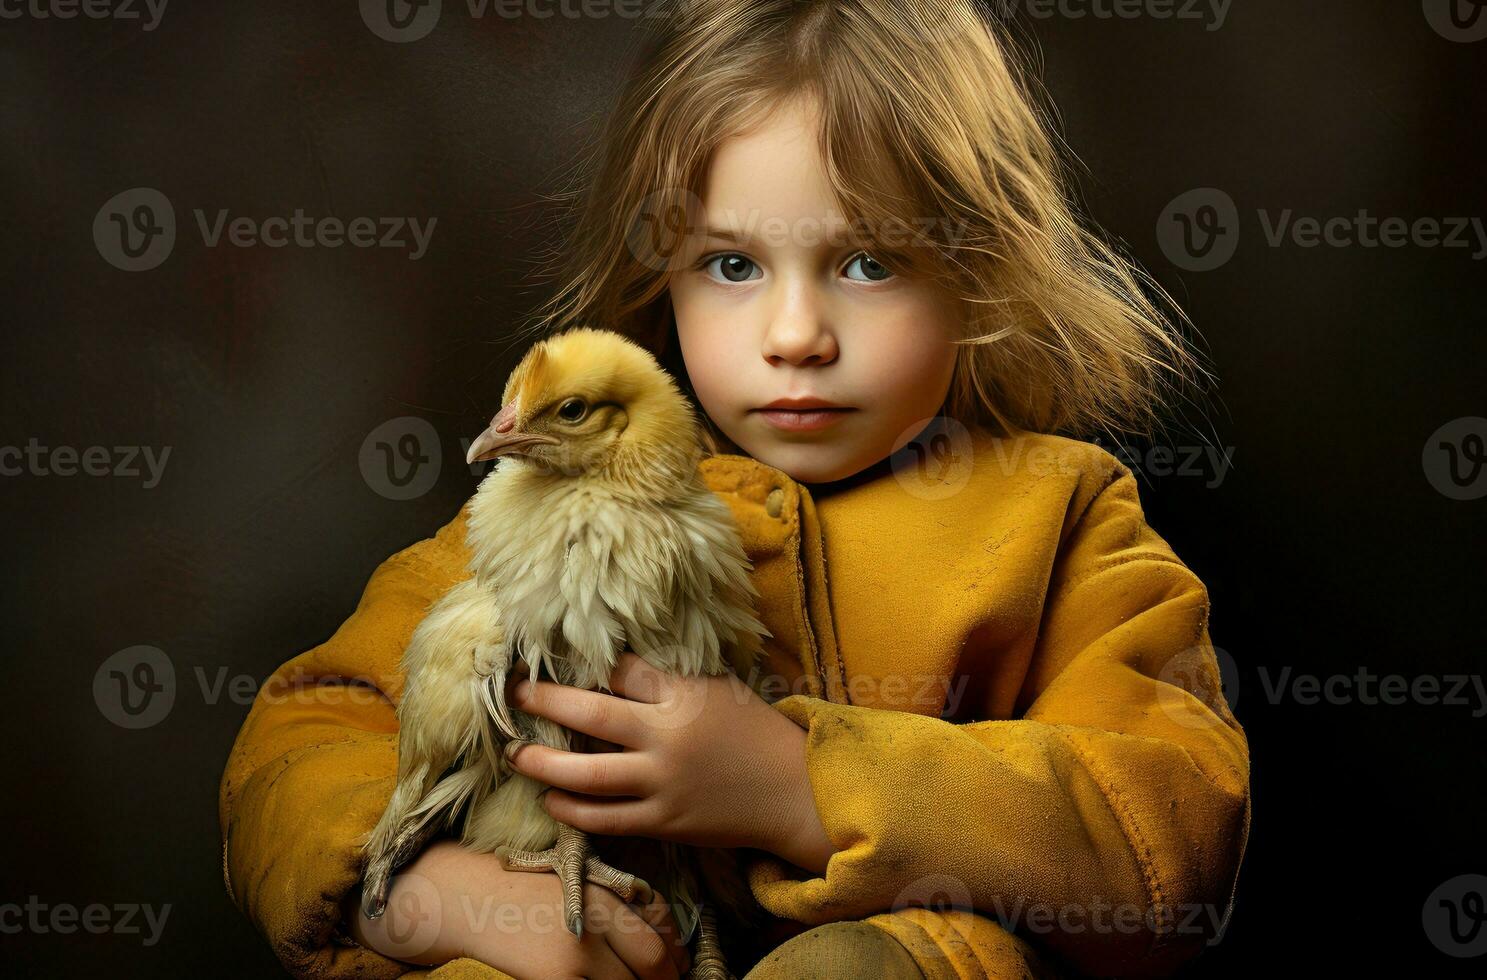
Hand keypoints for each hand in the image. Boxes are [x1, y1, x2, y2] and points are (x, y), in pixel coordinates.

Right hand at [342, 839, 690, 978]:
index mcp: (604, 885)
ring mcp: (578, 949)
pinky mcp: (557, 976)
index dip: (676, 950)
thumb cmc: (516, 888)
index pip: (660, 921)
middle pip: (655, 959)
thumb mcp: (571, 879)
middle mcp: (598, 914)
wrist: (459, 897)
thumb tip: (663, 942)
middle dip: (667, 977)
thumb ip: (613, 902)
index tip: (678, 964)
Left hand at [506, 653, 836, 872]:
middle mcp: (667, 739)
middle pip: (590, 715)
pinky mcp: (663, 822)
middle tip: (512, 693)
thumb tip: (613, 664)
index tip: (552, 655)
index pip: (621, 670)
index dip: (586, 663)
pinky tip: (551, 799)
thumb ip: (667, 679)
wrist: (792, 791)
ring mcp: (662, 784)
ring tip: (516, 754)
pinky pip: (605, 819)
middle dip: (544, 700)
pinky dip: (572, 810)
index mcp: (683, 696)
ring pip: (586, 776)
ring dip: (543, 763)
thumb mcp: (717, 688)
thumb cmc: (754, 731)